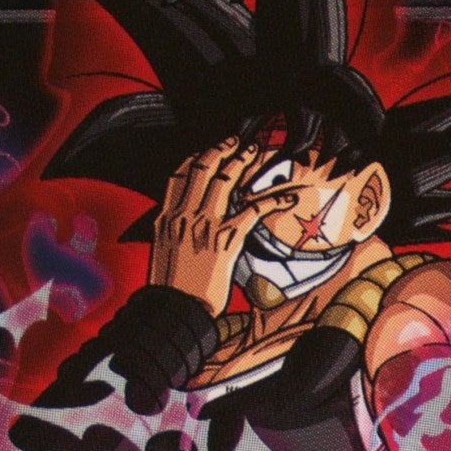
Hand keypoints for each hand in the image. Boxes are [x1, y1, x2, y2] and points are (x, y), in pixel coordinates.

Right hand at [148, 137, 296, 316]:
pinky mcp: (225, 240)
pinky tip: (288, 197)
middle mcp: (183, 215)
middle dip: (221, 149)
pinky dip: (272, 200)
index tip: (209, 150)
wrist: (174, 310)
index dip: (196, 158)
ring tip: (256, 152)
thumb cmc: (170, 289)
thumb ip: (172, 232)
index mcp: (165, 218)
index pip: (179, 175)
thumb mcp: (163, 253)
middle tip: (237, 140)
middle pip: (202, 168)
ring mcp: (204, 225)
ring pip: (225, 179)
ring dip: (243, 161)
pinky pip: (252, 210)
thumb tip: (182, 224)